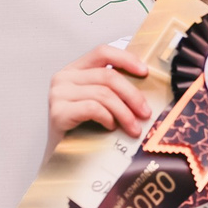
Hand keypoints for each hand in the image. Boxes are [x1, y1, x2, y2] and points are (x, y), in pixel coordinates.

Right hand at [47, 44, 153, 158]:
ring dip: (125, 112)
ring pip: (103, 94)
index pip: (102, 52)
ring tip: (133, 128)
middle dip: (133, 95)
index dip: (126, 59)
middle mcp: (63, 78)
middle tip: (146, 113)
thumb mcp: (102, 100)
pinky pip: (93, 108)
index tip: (145, 73)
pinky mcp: (57, 112)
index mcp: (76, 69)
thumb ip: (115, 87)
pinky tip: (111, 127)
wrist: (64, 155)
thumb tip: (150, 82)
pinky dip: (108, 117)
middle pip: (108, 76)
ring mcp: (58, 94)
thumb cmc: (86, 126)